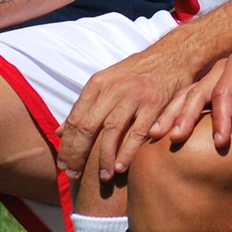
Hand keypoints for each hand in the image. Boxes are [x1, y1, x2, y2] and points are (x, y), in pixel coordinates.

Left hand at [59, 48, 196, 181]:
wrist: (172, 55)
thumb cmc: (136, 73)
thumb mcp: (106, 83)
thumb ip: (84, 107)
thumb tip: (59, 131)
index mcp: (97, 84)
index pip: (75, 120)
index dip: (67, 146)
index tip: (64, 165)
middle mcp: (113, 89)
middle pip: (88, 127)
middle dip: (79, 155)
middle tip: (75, 175)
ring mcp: (134, 96)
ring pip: (111, 132)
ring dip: (104, 158)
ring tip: (102, 176)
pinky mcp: (155, 104)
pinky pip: (138, 132)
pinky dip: (128, 152)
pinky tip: (122, 167)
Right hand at [153, 41, 231, 151]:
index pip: (223, 93)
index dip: (220, 118)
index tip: (220, 142)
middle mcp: (221, 68)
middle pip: (198, 92)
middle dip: (185, 116)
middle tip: (174, 139)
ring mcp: (214, 76)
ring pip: (188, 95)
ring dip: (172, 114)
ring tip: (156, 135)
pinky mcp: (212, 85)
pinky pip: (190, 98)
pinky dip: (176, 112)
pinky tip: (163, 129)